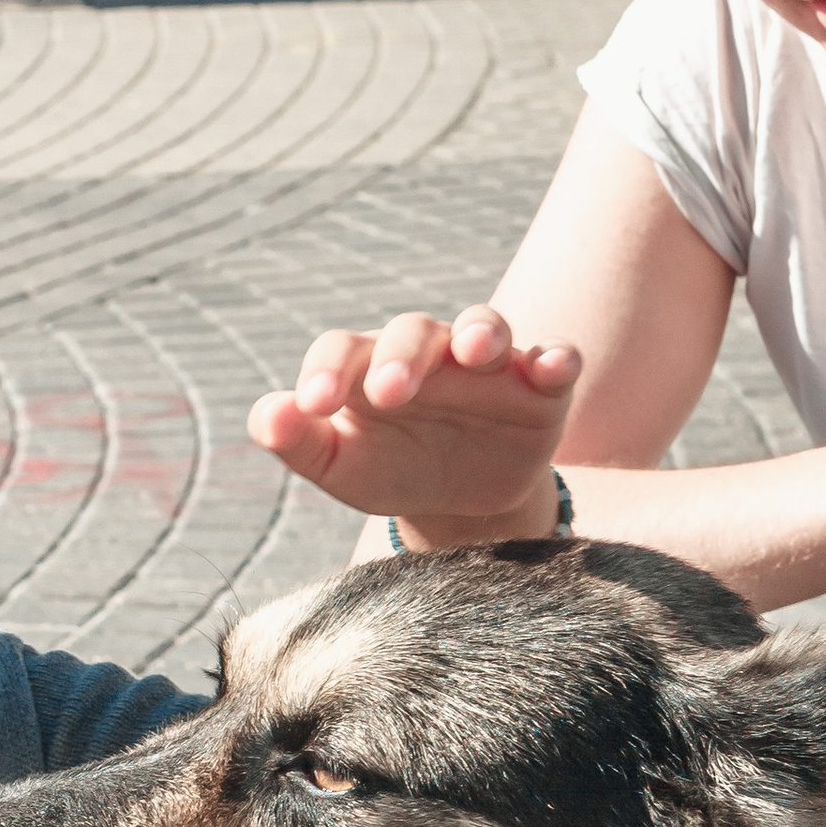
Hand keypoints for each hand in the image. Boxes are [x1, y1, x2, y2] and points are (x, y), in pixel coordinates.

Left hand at [250, 307, 580, 548]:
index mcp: (370, 367)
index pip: (342, 349)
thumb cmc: (392, 469)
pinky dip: (557, 358)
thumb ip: (299, 441)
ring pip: (486, 325)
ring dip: (481, 332)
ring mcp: (489, 365)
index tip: (312, 405)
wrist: (462, 501)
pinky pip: (556, 359)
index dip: (326, 370)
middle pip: (414, 330)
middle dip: (402, 356)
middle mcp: (430, 353)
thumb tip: (267, 416)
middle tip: (388, 393)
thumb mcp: (340, 467)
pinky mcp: (542, 386)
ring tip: (474, 353)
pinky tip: (552, 368)